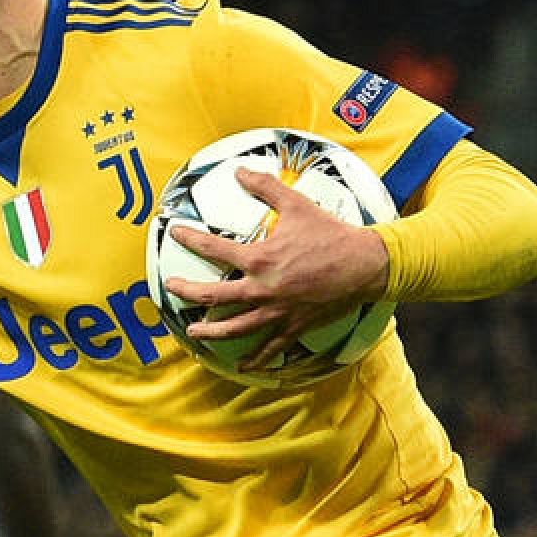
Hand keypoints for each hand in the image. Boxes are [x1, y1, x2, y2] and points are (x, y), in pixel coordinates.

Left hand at [163, 167, 388, 369]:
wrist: (365, 264)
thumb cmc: (330, 233)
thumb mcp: (296, 204)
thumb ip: (265, 186)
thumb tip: (239, 171)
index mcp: (259, 259)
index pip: (213, 249)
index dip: (190, 239)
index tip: (176, 233)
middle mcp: (262, 289)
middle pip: (212, 297)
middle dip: (186, 293)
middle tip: (171, 289)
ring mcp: (278, 311)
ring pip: (235, 327)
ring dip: (210, 331)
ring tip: (193, 333)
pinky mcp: (294, 326)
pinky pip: (271, 347)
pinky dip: (256, 359)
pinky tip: (243, 366)